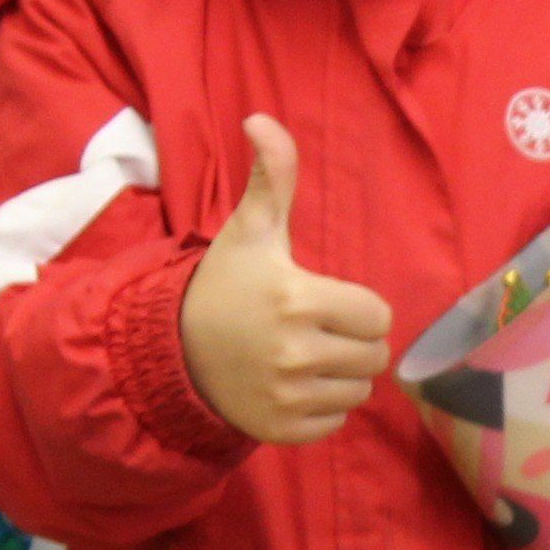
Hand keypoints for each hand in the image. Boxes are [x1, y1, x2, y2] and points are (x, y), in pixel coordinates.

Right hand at [179, 115, 392, 443]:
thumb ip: (273, 177)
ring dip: (340, 376)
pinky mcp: (281, 431)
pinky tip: (291, 387)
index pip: (377, 314)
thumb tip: (261, 118)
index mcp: (298, 299)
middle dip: (353, 342)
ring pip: (358, 391)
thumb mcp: (250, 230)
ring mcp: (288, 397)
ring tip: (303, 357)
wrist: (173, 349)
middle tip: (315, 330)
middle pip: (374, 356)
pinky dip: (320, 408)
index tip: (323, 301)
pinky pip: (335, 423)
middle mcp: (296, 353)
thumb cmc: (224, 285)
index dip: (356, 307)